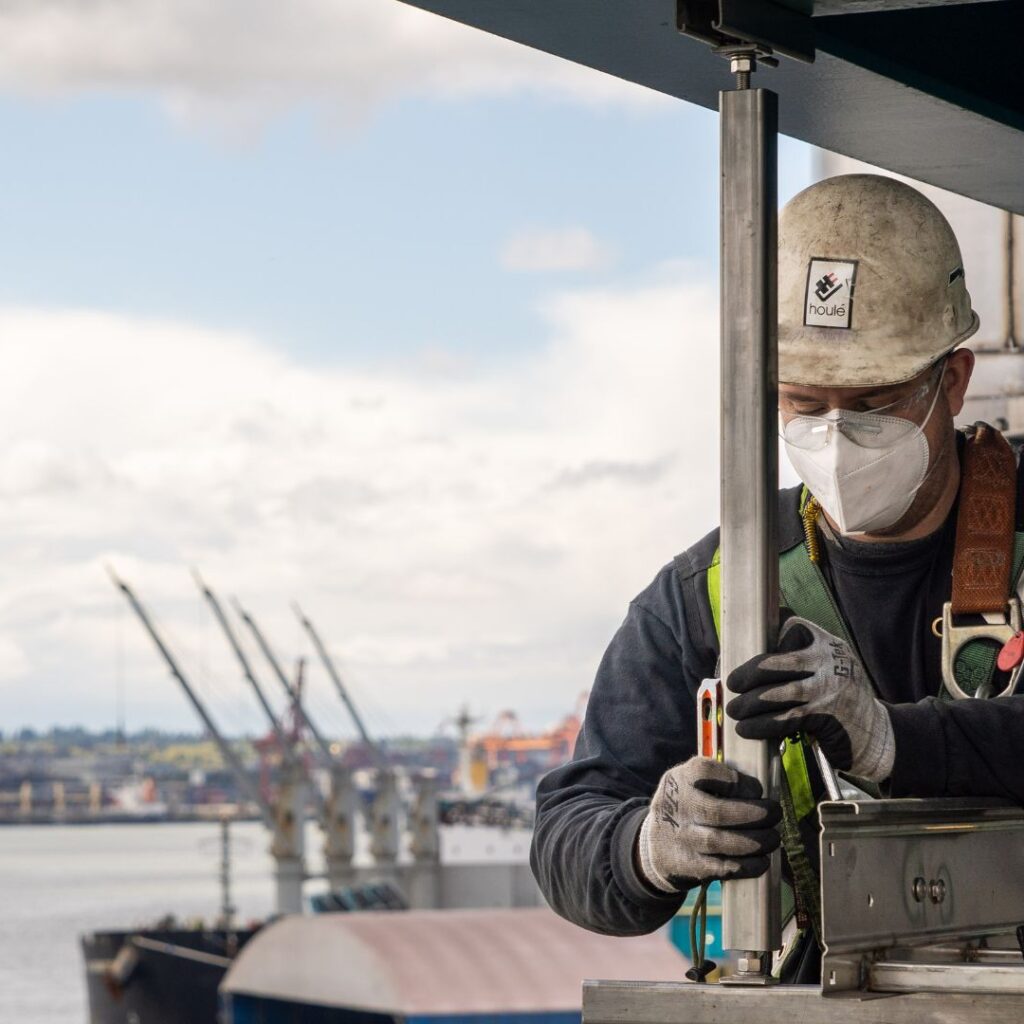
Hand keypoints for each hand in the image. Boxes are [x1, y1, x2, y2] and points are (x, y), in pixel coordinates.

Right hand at [636, 757, 780, 893]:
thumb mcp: (690, 783)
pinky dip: (747, 865)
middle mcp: (677, 807)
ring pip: (721, 841)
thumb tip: (762, 791)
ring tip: (773, 838)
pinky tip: (762, 861)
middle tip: (775, 814)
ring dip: (756, 841)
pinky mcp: (689, 866)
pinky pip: (722, 867)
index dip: (738, 782)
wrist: (654, 845)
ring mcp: (682, 838)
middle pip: (718, 811)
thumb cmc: (687, 807)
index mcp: (680, 779)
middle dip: (755, 814)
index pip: (706, 772)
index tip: (757, 789)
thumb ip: (718, 779)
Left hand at [726, 616, 894, 782]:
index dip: (763, 639)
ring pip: (780, 692)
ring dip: (751, 703)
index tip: (740, 650)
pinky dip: (763, 724)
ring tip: (735, 710)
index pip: (791, 628)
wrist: (879, 735)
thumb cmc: (840, 701)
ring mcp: (831, 689)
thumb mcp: (827, 670)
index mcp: (827, 644)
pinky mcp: (828, 718)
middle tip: (732, 683)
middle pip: (780, 661)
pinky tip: (748, 728)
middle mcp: (831, 662)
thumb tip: (747, 664)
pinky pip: (787, 719)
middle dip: (750, 673)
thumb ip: (799, 661)